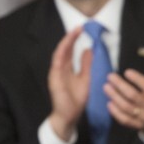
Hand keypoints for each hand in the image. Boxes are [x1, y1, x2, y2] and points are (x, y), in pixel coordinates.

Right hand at [46, 26, 90, 141]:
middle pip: (64, 49)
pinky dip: (61, 53)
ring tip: (74, 32)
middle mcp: (60, 68)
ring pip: (59, 53)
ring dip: (66, 42)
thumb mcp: (85, 79)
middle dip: (71, 37)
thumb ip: (86, 65)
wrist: (69, 115)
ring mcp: (56, 73)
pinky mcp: (54, 78)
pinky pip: (56, 62)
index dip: (75, 40)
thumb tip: (89, 50)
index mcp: (67, 68)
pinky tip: (66, 45)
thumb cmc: (76, 99)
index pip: (70, 51)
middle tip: (79, 27)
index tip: (82, 30)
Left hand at [106, 51, 143, 135]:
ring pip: (126, 107)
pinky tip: (109, 102)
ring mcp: (141, 116)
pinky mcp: (134, 124)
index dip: (137, 79)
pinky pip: (123, 119)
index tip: (127, 72)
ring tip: (106, 87)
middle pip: (133, 96)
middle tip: (110, 76)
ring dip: (114, 96)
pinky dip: (115, 111)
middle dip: (120, 86)